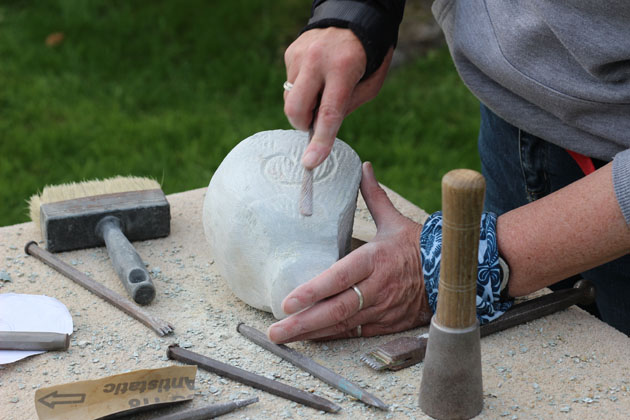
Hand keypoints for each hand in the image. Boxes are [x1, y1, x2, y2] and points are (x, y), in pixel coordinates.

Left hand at [267, 162, 431, 342]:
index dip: (314, 290)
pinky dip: (331, 337)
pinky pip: (354, 333)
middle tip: (275, 331)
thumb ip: (373, 195)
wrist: (452, 276)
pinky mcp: (386, 324)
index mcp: (375, 260)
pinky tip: (309, 339)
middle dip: (303, 322)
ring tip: (282, 338)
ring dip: (311, 333)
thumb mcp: (395, 221)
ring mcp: (381, 309)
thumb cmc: (419, 247)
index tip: (288, 301)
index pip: (339, 277)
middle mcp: (376, 288)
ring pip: (342, 325)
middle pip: (336, 309)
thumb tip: (363, 167)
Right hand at [283, 28, 392, 169]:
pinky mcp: (289, 53)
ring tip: (322, 88)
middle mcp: (317, 60)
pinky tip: (316, 75)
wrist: (353, 19)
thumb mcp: (369, 85)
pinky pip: (289, 84)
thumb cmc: (366, 59)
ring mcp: (299, 55)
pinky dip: (302, 88)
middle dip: (302, 124)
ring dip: (304, 104)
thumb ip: (346, 108)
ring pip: (290, 99)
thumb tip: (320, 129)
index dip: (320, 141)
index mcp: (343, 69)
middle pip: (296, 109)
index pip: (329, 113)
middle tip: (316, 120)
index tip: (310, 162)